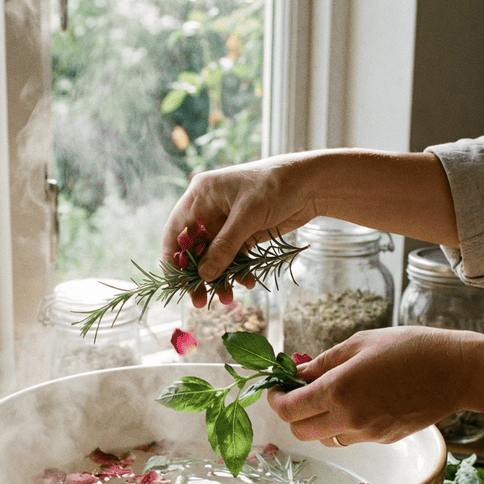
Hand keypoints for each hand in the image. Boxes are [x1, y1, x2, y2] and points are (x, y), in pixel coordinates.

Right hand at [161, 153, 318, 307]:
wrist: (311, 183)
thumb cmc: (276, 186)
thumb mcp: (248, 216)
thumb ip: (225, 246)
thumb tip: (204, 275)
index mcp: (201, 195)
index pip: (176, 230)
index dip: (173, 258)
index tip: (175, 284)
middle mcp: (209, 208)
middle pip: (193, 248)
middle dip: (197, 274)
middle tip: (198, 300)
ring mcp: (226, 222)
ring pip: (213, 256)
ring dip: (218, 277)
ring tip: (227, 299)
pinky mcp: (243, 232)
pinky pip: (233, 257)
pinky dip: (237, 271)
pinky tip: (246, 283)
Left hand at [267, 327, 478, 445]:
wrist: (455, 371)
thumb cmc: (409, 348)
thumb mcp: (360, 344)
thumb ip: (324, 361)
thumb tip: (297, 372)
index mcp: (339, 390)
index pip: (289, 409)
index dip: (276, 400)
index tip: (276, 389)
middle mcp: (349, 417)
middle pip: (301, 432)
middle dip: (294, 414)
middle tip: (300, 393)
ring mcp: (367, 433)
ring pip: (325, 438)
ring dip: (319, 421)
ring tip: (333, 396)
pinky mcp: (384, 440)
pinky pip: (351, 438)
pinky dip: (345, 424)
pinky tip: (360, 402)